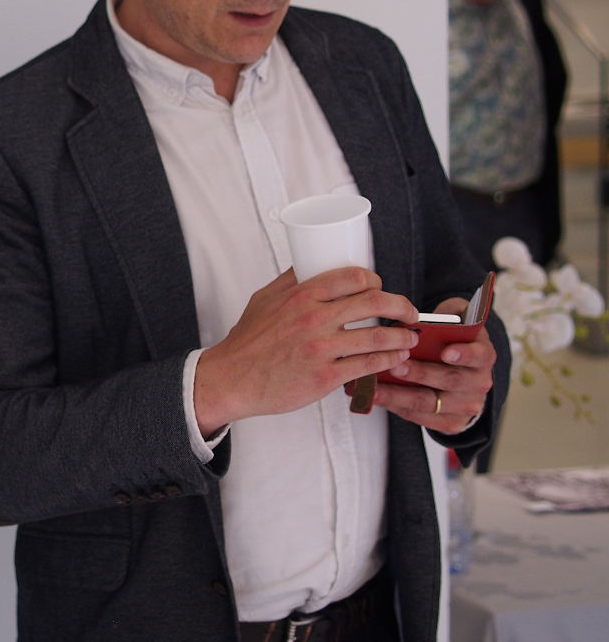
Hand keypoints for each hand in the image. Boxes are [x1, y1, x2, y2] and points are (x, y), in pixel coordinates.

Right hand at [195, 267, 419, 434]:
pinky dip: (390, 360)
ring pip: (378, 336)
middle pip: (374, 302)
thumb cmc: (247, 342)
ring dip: (402, 336)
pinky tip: (397, 358)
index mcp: (301, 296)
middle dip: (402, 306)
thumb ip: (289, 281)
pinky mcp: (324, 377)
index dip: (375, 281)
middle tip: (409, 312)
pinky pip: (368, 366)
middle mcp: (313, 319)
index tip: (381, 288)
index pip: (353, 277)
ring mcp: (320, 349)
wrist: (231, 379)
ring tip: (410, 337)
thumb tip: (310, 262)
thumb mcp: (263, 300)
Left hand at [372, 295, 497, 430]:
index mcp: (483, 354)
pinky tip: (377, 397)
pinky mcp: (451, 422)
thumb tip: (414, 320)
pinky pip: (421, 417)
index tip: (446, 352)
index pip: (479, 355)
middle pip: (449, 380)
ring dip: (399, 395)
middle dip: (419, 374)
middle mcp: (479, 382)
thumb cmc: (448, 339)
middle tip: (395, 366)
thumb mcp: (451, 322)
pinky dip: (396, 407)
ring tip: (375, 387)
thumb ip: (442, 319)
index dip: (464, 354)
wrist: (458, 366)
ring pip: (429, 402)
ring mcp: (466, 405)